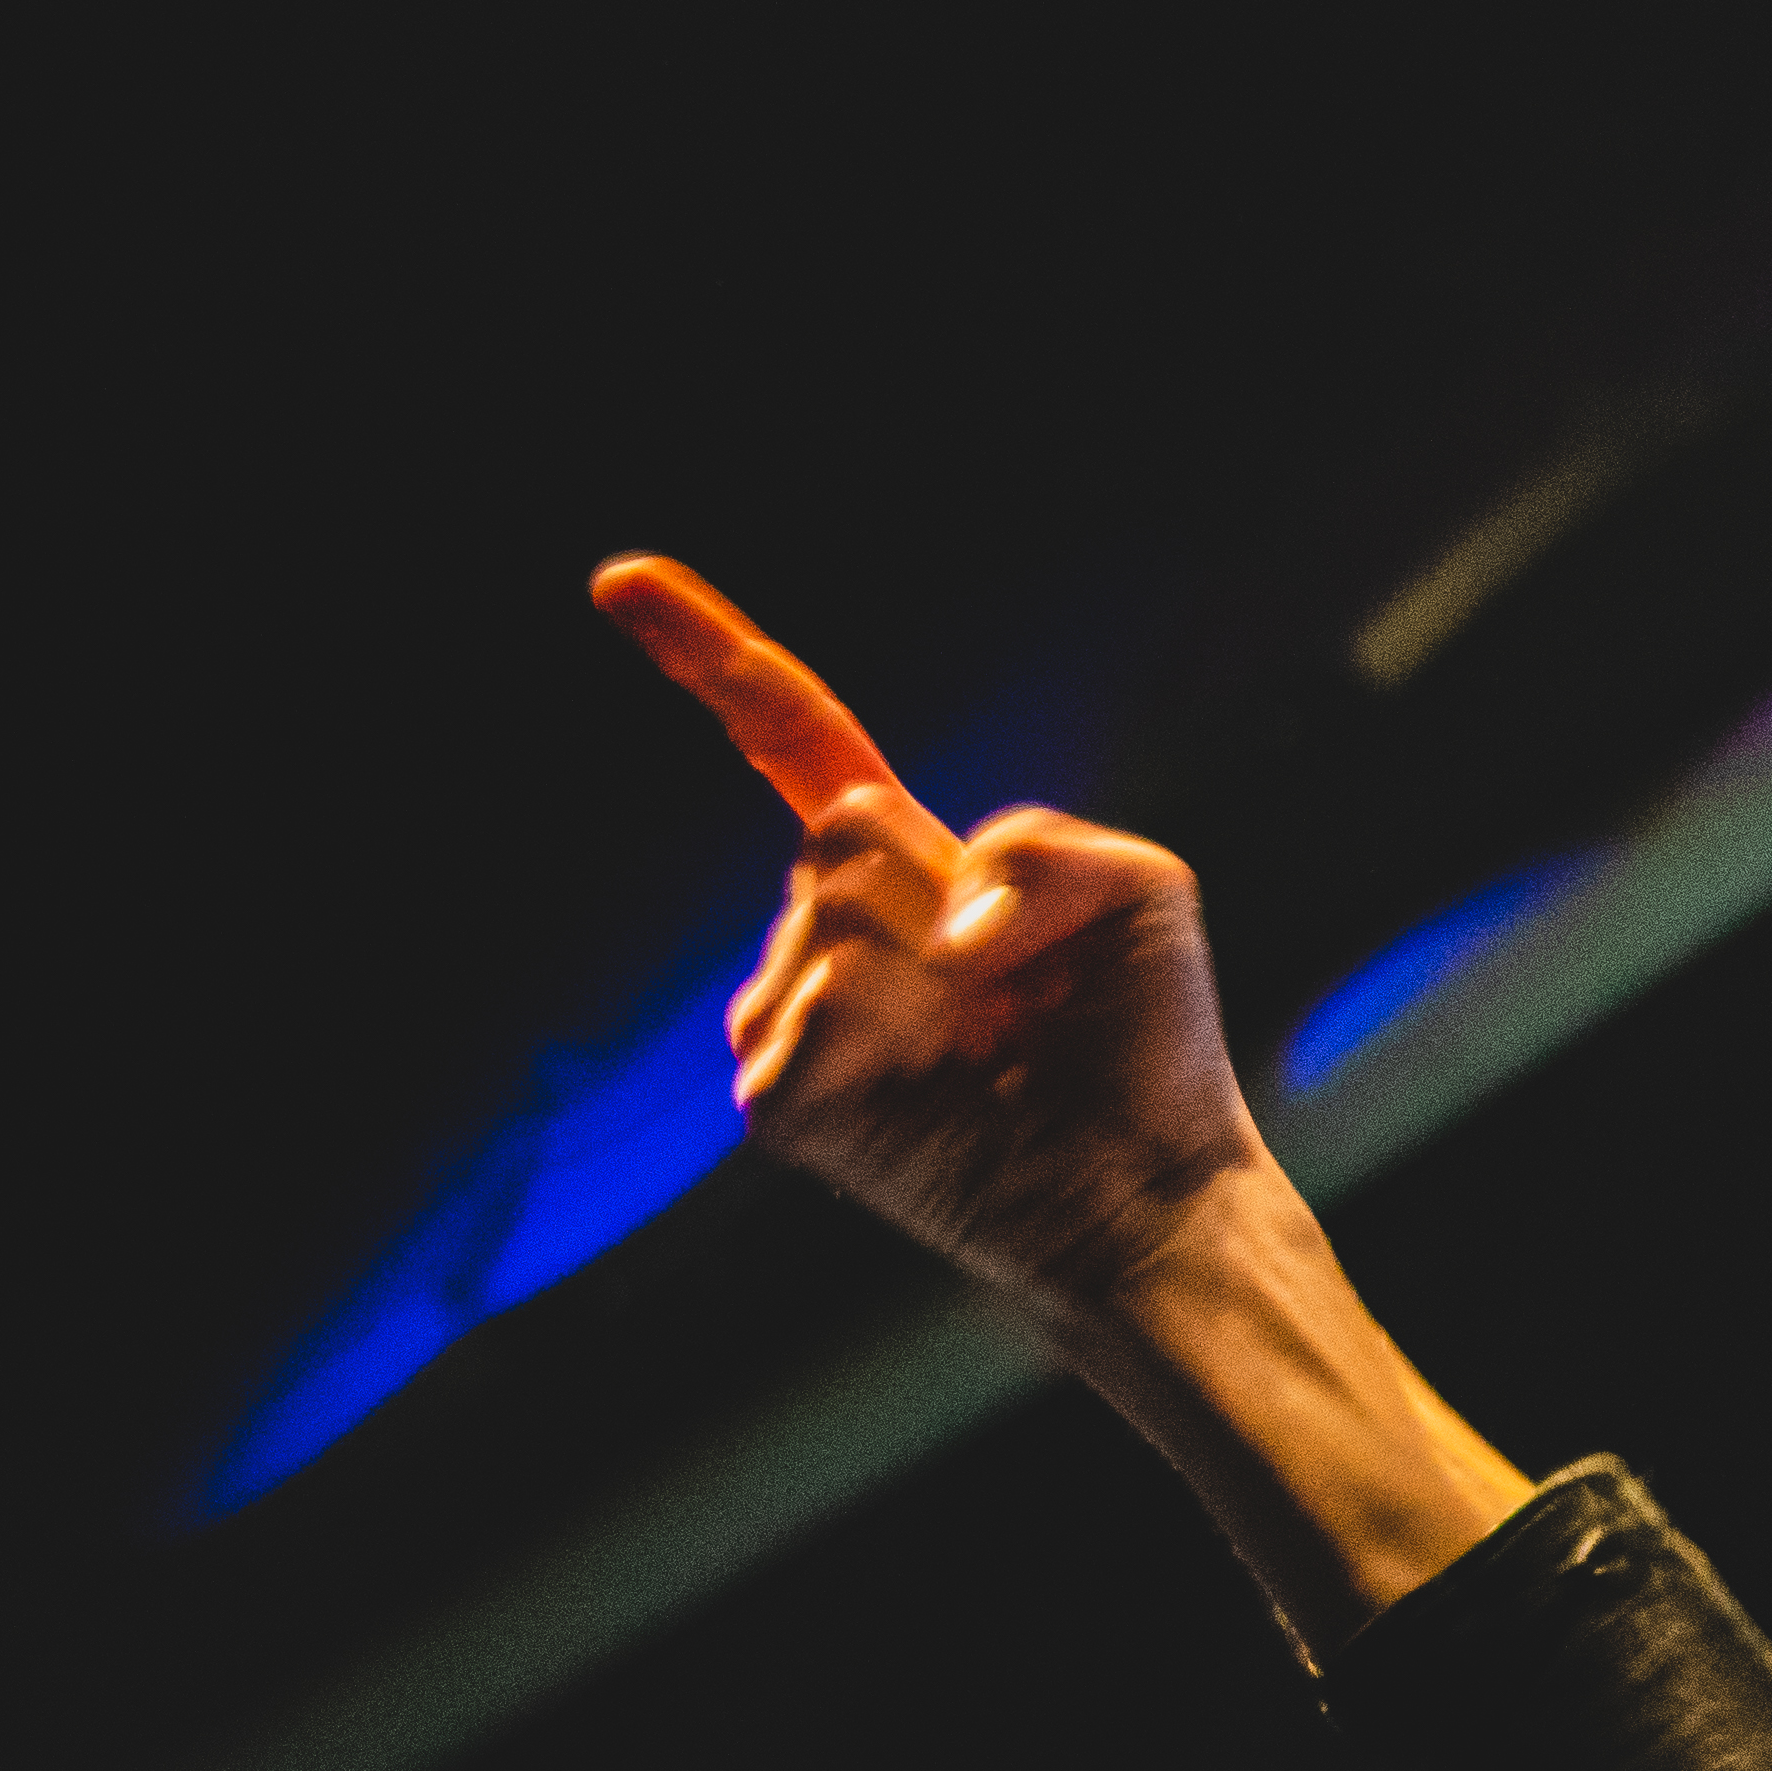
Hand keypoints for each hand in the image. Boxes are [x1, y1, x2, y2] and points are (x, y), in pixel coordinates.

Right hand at [597, 556, 1277, 1316]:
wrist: (1151, 1190)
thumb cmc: (1147, 1046)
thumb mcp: (1142, 890)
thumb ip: (1044, 845)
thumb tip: (938, 932)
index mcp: (903, 868)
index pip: (793, 743)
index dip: (710, 656)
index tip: (620, 581)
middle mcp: (827, 932)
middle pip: (837, 828)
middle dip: (948, 890)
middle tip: (1014, 989)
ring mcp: (791, 1014)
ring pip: (834, 913)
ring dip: (943, 976)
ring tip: (989, 1051)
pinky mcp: (781, 1099)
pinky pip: (825, 1004)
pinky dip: (903, 1037)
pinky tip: (941, 1092)